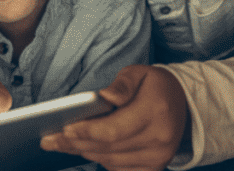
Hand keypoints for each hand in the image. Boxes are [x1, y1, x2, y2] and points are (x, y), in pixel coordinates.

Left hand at [40, 65, 189, 170]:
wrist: (183, 104)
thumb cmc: (155, 86)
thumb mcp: (139, 73)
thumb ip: (122, 84)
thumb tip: (104, 96)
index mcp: (156, 111)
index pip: (113, 129)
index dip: (86, 131)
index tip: (63, 128)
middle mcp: (160, 138)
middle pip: (108, 147)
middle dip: (75, 143)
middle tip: (50, 138)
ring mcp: (159, 157)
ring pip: (110, 160)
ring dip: (83, 152)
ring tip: (60, 143)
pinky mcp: (155, 167)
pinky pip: (119, 169)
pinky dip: (100, 160)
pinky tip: (84, 149)